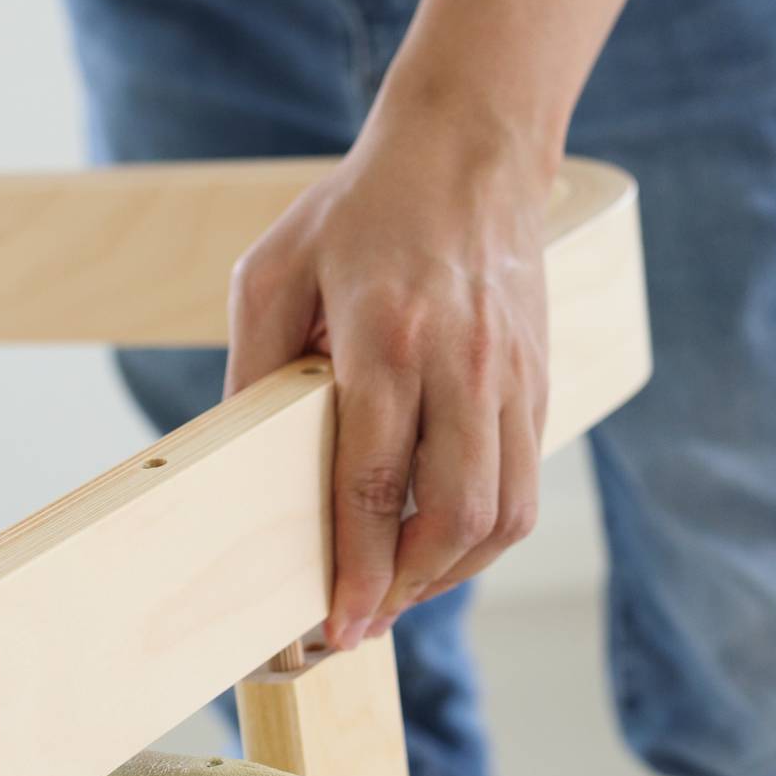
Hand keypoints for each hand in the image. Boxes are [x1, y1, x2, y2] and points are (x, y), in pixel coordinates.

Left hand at [226, 114, 552, 651]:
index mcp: (387, 338)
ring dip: (450, 574)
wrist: (469, 148)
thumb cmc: (359, 210)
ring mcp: (512, 377)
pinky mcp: (539, 383)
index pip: (375, 483)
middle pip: (452, 516)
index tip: (337, 627)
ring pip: (503, 514)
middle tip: (361, 623)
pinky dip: (485, 534)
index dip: (357, 569)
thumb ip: (252, 366)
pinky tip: (440, 545)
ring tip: (398, 592)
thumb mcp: (272, 271)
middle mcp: (463, 364)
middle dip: (405, 590)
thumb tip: (236, 462)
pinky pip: (524, 486)